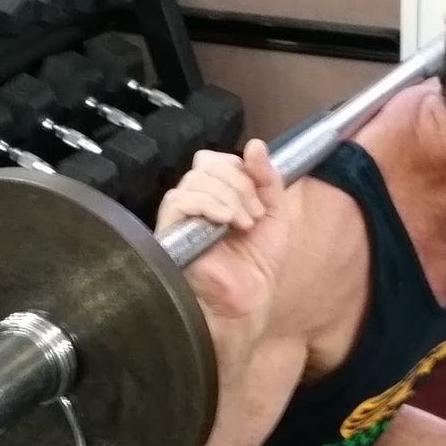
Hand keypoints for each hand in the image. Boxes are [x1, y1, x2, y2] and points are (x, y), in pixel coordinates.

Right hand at [155, 139, 289, 335]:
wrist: (248, 301)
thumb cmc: (258, 263)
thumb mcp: (275, 213)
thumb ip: (267, 178)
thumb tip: (255, 144)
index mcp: (219, 194)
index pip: (220, 159)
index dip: (243, 169)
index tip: (263, 199)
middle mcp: (196, 200)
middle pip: (206, 163)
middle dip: (239, 183)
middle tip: (256, 215)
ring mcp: (182, 215)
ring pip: (195, 179)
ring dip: (229, 197)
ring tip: (245, 224)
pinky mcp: (169, 231)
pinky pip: (179, 200)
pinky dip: (208, 204)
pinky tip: (226, 222)